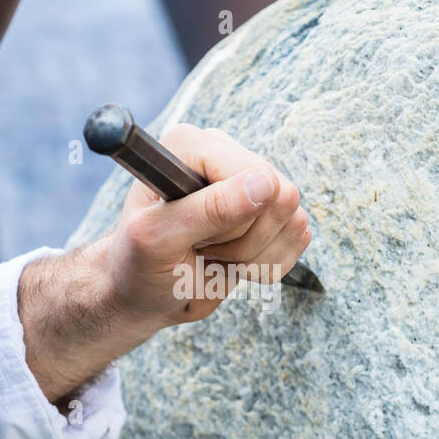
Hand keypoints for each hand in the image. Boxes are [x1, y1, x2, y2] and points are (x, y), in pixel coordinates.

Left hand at [19, 124, 310, 403]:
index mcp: (192, 145)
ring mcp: (252, 183)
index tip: (195, 237)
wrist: (144, 293)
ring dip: (254, 257)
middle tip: (202, 250)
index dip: (233, 219)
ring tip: (213, 257)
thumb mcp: (158, 241)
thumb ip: (208, 211)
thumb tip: (265, 184)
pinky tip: (232, 263)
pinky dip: (267, 265)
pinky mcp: (271, 212)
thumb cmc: (138, 266)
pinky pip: (299, 237)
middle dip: (243, 242)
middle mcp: (226, 154)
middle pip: (281, 197)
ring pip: (294, 220)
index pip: (256, 174)